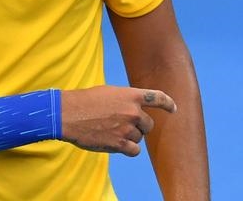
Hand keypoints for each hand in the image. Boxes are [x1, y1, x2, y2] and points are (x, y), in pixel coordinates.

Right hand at [60, 85, 176, 156]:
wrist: (69, 114)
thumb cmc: (85, 102)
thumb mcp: (108, 93)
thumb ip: (124, 100)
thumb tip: (133, 110)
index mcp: (130, 95)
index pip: (157, 98)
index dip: (168, 103)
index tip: (173, 109)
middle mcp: (132, 111)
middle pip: (148, 124)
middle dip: (139, 126)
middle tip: (123, 125)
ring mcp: (126, 128)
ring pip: (139, 138)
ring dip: (130, 137)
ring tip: (112, 132)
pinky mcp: (119, 144)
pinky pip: (134, 150)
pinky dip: (128, 149)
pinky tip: (117, 144)